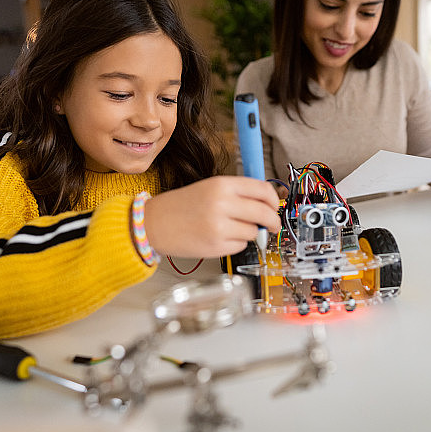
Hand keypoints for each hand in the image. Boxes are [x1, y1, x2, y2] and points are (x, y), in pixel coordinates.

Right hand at [143, 176, 280, 257]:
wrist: (155, 223)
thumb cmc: (183, 205)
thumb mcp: (211, 188)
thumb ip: (238, 194)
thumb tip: (267, 205)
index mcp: (222, 185)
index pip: (263, 190)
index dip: (274, 200)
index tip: (275, 207)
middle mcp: (222, 204)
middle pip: (264, 213)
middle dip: (273, 221)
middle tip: (273, 225)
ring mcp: (219, 226)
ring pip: (254, 231)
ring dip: (250, 232)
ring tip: (231, 228)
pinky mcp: (216, 246)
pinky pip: (241, 245)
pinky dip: (236, 243)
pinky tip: (221, 237)